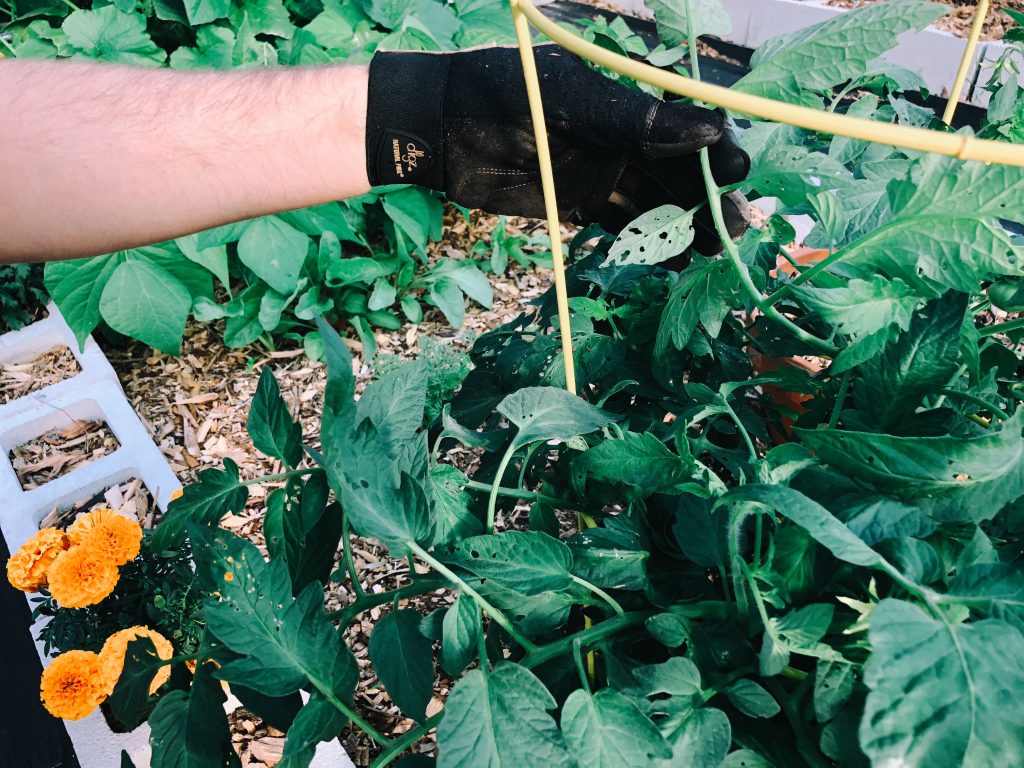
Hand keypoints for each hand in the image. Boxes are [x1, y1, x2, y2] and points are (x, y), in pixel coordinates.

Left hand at [365, 44, 749, 252]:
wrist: (440, 129)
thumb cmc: (501, 93)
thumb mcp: (570, 100)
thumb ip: (634, 119)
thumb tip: (705, 131)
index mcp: (625, 99)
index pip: (684, 124)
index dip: (712, 149)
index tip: (734, 173)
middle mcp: (622, 137)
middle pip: (678, 171)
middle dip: (708, 197)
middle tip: (736, 227)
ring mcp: (602, 173)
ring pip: (656, 203)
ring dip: (686, 226)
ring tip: (715, 250)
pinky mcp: (581, 205)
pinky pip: (623, 226)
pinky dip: (648, 244)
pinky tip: (676, 261)